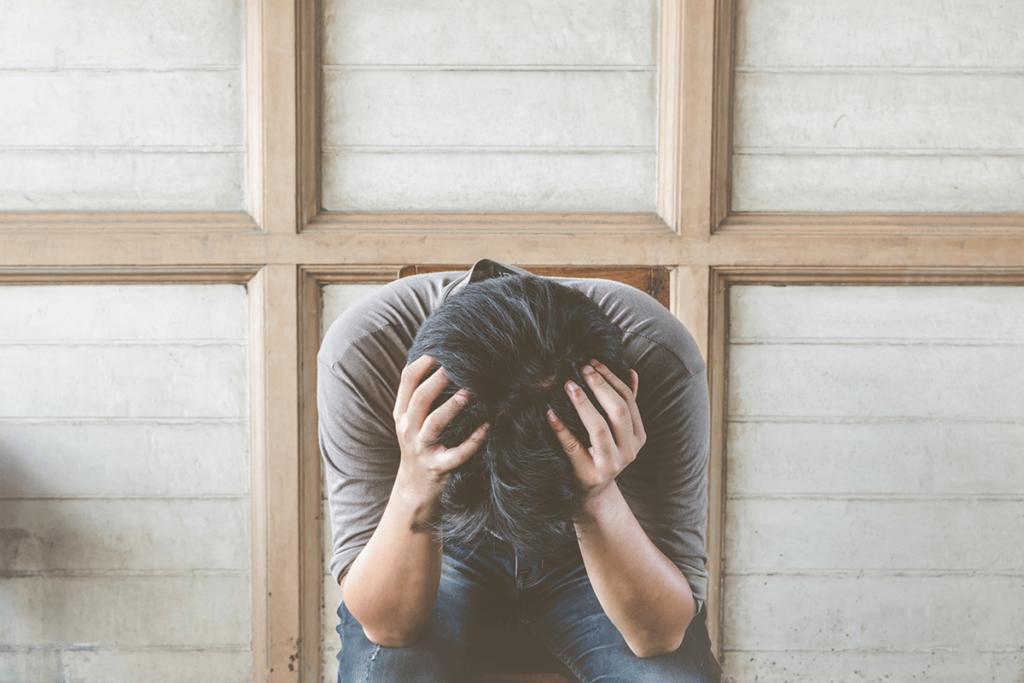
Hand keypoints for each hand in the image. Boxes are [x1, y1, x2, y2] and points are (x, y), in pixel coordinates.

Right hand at [392, 355, 486, 506]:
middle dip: (438, 379)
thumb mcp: (412, 420)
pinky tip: (488, 426)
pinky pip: (456, 454)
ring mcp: (421, 449)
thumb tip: (441, 359)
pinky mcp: (437, 468)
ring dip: (454, 405)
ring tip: (473, 390)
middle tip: (458, 363)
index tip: (441, 348)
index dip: (423, 362)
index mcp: (402, 412)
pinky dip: (473, 440)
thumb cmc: (420, 446)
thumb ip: (421, 394)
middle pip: (420, 398)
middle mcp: (408, 429)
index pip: (407, 380)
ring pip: (435, 423)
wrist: (414, 489)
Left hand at [547, 360, 646, 506]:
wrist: (592, 494)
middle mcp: (629, 451)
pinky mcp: (589, 474)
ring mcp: (610, 464)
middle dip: (600, 387)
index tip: (594, 362)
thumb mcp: (619, 433)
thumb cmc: (602, 454)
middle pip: (618, 412)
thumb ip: (626, 405)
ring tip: (569, 385)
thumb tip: (631, 371)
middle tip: (582, 369)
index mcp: (638, 437)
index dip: (612, 379)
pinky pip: (573, 447)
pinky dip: (561, 429)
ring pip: (599, 429)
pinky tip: (550, 413)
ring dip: (584, 404)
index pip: (629, 401)